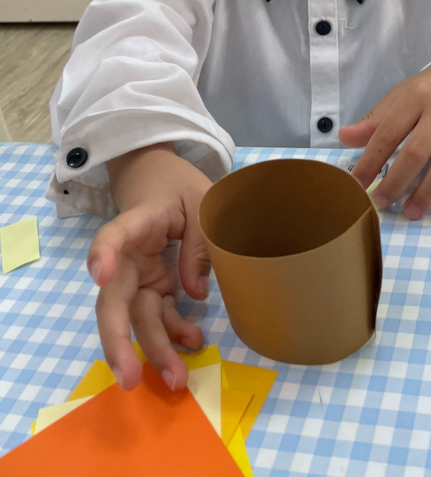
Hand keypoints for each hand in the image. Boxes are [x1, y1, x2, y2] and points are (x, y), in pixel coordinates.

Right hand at [87, 145, 212, 391]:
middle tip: (128, 376)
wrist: (159, 180)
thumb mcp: (203, 201)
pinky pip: (156, 317)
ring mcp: (138, 275)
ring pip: (136, 318)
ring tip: (176, 379)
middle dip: (119, 340)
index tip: (99, 273)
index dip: (103, 253)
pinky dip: (172, 334)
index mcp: (139, 221)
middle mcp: (129, 256)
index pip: (114, 236)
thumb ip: (199, 242)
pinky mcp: (151, 287)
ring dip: (154, 350)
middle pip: (114, 299)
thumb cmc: (180, 188)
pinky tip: (192, 342)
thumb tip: (196, 295)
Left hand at [339, 58, 430, 219]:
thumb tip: (344, 138)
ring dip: (427, 192)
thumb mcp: (401, 95)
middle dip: (396, 182)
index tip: (358, 185)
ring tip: (411, 211)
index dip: (371, 161)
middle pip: (418, 151)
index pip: (389, 132)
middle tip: (382, 203)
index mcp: (417, 96)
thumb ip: (375, 120)